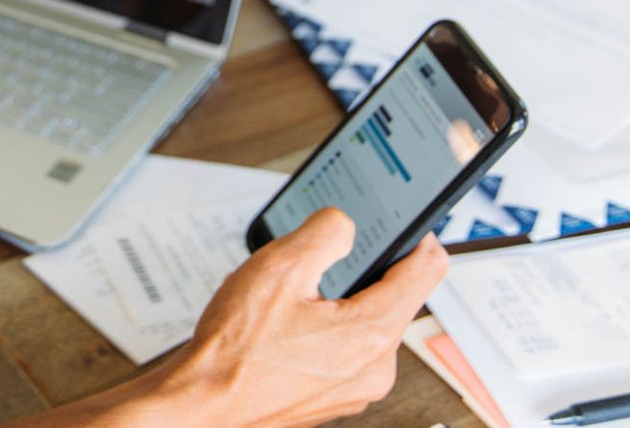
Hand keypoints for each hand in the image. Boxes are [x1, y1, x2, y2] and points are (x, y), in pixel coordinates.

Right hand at [4, 208, 447, 427]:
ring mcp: (355, 389)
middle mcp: (375, 367)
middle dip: (362, 274)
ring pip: (365, 327)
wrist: (202, 405)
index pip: (427, 270)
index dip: (418, 237)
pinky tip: (285, 328)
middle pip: (394, 299)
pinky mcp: (334, 399)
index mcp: (372, 331)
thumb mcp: (279, 267)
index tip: (410, 224)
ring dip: (339, 305)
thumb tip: (344, 224)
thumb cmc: (234, 352)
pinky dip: (324, 333)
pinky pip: (344, 353)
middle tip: (323, 261)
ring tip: (291, 299)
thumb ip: (325, 232)